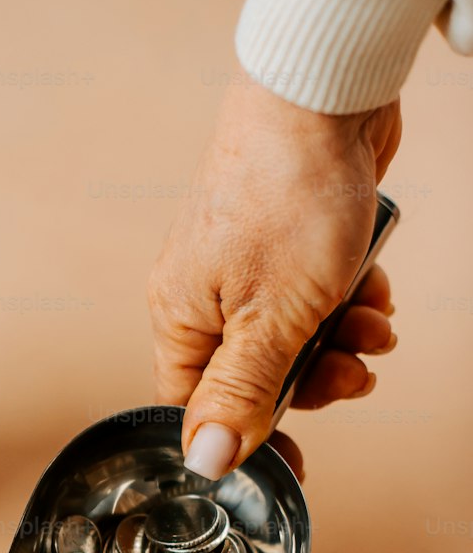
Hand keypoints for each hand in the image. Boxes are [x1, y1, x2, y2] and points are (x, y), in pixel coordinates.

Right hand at [148, 79, 401, 480]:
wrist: (323, 92)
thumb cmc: (287, 193)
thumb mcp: (272, 319)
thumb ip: (240, 394)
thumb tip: (205, 460)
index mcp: (180, 315)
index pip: (197, 405)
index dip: (245, 434)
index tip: (294, 455)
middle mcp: (204, 291)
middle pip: (254, 374)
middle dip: (314, 378)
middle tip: (352, 370)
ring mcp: (245, 262)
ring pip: (293, 334)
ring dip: (341, 338)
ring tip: (372, 321)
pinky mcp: (285, 238)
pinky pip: (315, 294)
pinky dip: (349, 297)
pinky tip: (373, 285)